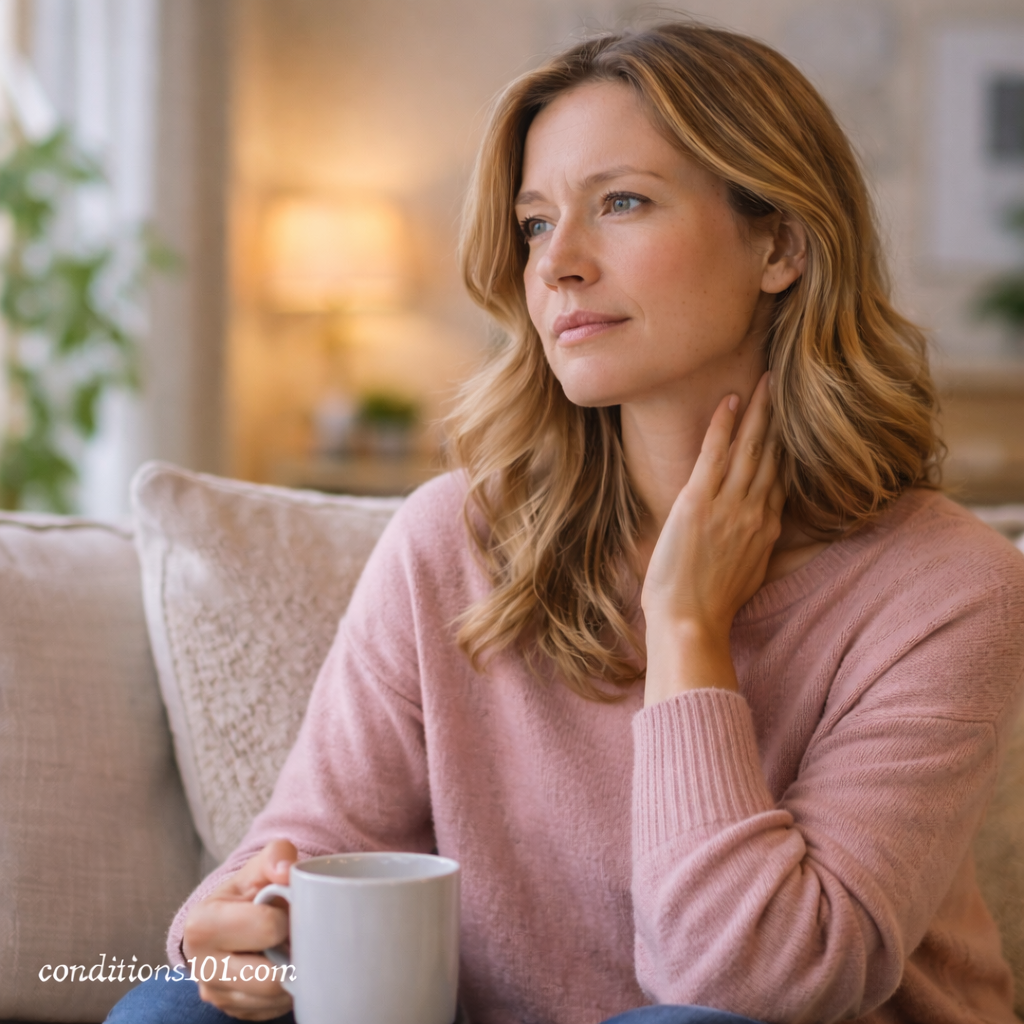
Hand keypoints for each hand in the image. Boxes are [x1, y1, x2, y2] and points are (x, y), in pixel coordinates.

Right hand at [182, 840, 297, 1019]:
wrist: (231, 918)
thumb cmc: (249, 891)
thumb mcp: (259, 866)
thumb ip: (276, 855)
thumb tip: (288, 871)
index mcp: (203, 925)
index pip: (269, 928)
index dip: (287, 917)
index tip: (285, 909)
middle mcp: (202, 968)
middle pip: (272, 976)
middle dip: (292, 953)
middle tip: (294, 934)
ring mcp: (216, 995)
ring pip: (276, 997)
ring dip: (293, 974)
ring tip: (288, 948)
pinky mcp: (233, 1012)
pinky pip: (274, 1010)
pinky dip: (287, 991)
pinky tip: (282, 966)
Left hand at [641, 372, 783, 705]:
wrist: (690, 623)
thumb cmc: (709, 607)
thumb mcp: (749, 577)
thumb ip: (761, 551)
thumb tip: (770, 538)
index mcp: (767, 529)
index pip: (781, 477)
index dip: (788, 445)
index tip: (794, 419)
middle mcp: (756, 512)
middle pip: (774, 454)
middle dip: (781, 416)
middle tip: (788, 381)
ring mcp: (730, 505)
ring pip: (751, 447)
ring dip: (759, 410)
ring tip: (767, 379)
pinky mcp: (700, 502)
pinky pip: (716, 454)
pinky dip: (724, 425)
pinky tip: (730, 400)